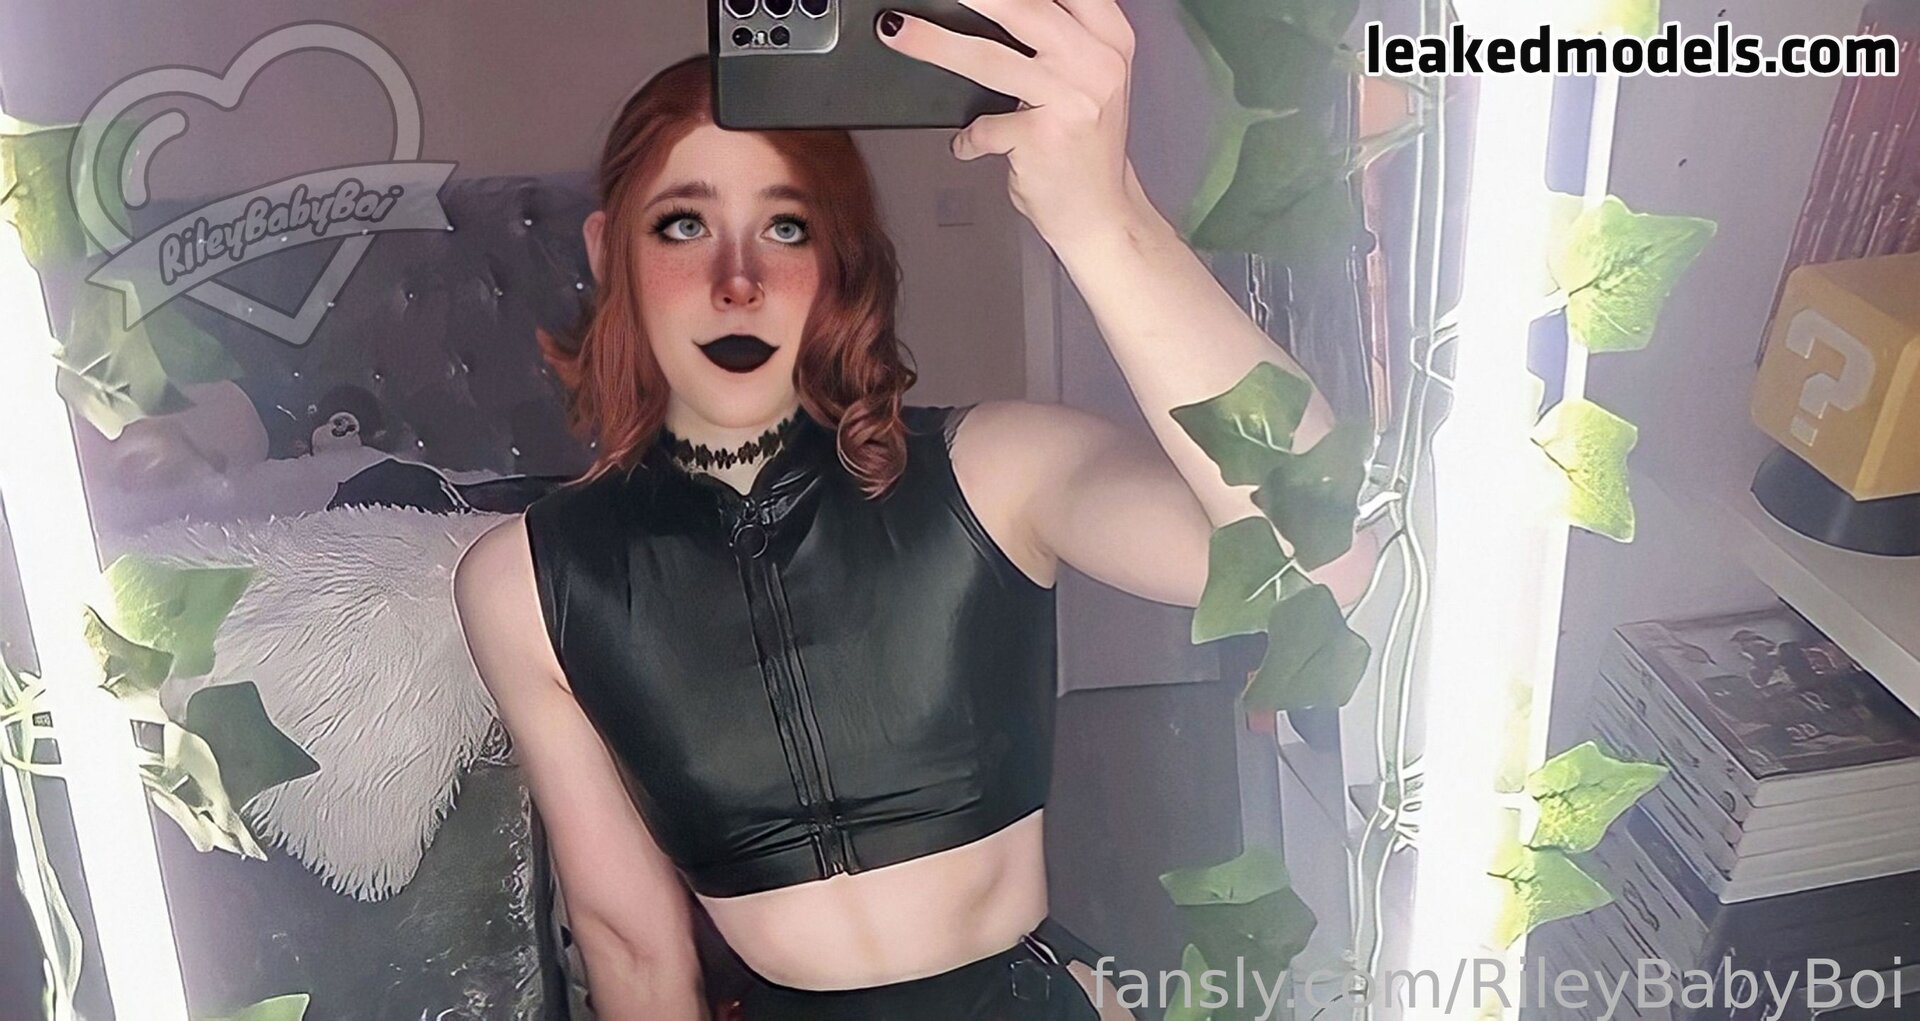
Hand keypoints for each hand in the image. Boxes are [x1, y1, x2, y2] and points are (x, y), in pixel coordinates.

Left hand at [877, 0, 1141, 247]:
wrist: (1099, 212)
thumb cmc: (1084, 144)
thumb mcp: (1087, 78)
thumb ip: (1057, 35)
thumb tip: (993, 6)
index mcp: (1110, 39)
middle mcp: (1096, 64)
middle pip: (1024, 7)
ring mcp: (1071, 101)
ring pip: (988, 59)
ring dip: (934, 43)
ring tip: (898, 30)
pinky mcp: (1042, 139)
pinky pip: (984, 127)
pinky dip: (968, 138)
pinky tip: (968, 145)